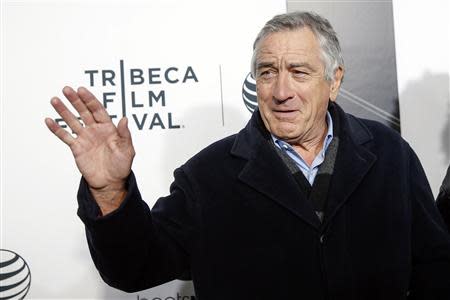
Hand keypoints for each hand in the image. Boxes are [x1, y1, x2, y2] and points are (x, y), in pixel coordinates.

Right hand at [45, 86, 134, 214]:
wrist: (110, 182)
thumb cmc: (121, 166)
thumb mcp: (127, 150)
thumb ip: (124, 134)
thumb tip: (125, 119)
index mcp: (108, 128)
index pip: (98, 110)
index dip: (90, 100)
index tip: (81, 90)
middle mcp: (95, 130)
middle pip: (84, 112)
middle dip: (75, 100)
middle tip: (66, 89)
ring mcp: (85, 138)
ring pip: (72, 121)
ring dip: (63, 111)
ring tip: (55, 100)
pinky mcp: (76, 148)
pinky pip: (65, 136)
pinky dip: (56, 129)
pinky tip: (49, 120)